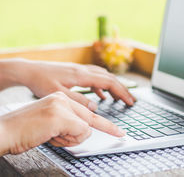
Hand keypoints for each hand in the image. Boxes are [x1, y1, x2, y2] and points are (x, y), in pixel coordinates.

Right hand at [0, 92, 124, 155]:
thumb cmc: (25, 131)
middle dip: (77, 135)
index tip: (120, 132)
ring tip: (49, 135)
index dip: (105, 124)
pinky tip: (50, 135)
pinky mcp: (60, 116)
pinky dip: (68, 139)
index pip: (88, 110)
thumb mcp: (51, 124)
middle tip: (66, 136)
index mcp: (61, 98)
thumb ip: (69, 123)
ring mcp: (62, 106)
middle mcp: (63, 98)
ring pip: (85, 127)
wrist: (4, 131)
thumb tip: (86, 130)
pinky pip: (80, 131)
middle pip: (89, 120)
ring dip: (70, 139)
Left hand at [16, 59, 135, 110]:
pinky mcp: (76, 72)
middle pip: (110, 78)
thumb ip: (78, 101)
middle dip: (122, 90)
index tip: (129, 101)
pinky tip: (102, 95)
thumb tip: (95, 106)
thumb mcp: (58, 94)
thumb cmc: (41, 81)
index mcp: (82, 75)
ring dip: (114, 87)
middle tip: (131, 101)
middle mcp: (84, 70)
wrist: (29, 70)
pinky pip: (95, 78)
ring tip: (120, 98)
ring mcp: (81, 70)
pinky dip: (102, 86)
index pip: (109, 82)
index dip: (121, 92)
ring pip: (104, 77)